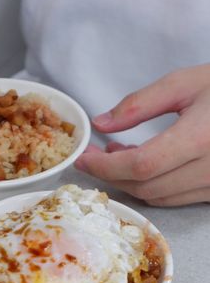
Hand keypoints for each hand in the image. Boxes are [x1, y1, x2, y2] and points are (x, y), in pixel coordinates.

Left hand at [75, 64, 209, 205]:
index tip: (84, 158)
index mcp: (202, 137)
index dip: (106, 166)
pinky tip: (142, 165)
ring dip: (129, 181)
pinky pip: (175, 199)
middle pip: (145, 185)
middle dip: (111, 174)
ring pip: (158, 197)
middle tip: (95, 154)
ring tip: (116, 154)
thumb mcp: (185, 83)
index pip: (142, 164)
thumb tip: (101, 123)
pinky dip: (150, 186)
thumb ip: (140, 104)